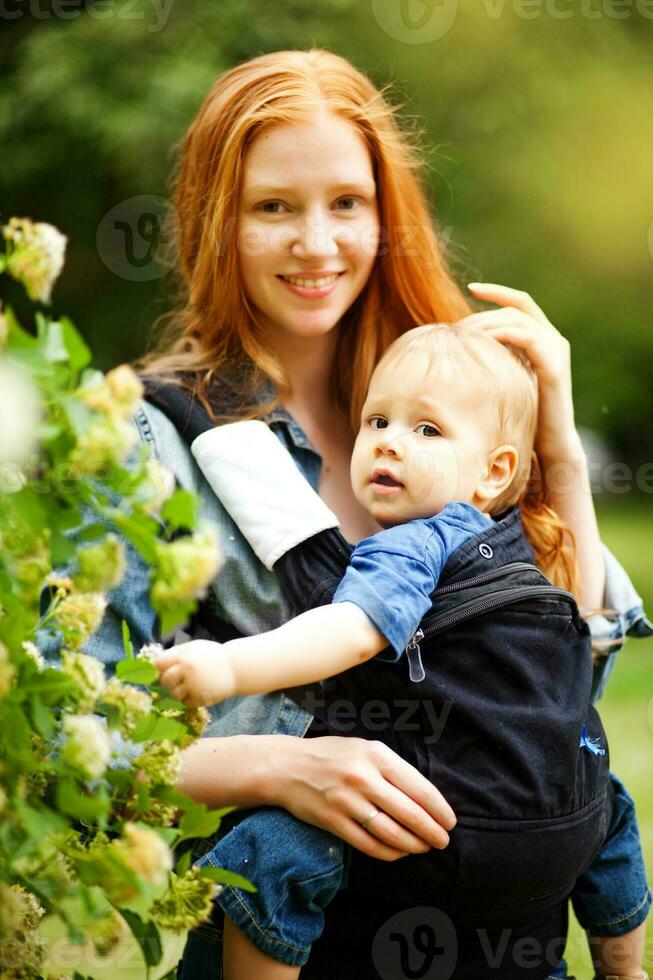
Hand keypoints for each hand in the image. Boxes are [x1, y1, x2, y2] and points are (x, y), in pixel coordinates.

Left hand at [155, 640, 235, 706]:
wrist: (236, 667)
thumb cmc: (212, 656)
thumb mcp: (194, 647)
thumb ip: (176, 654)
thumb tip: (153, 664)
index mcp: (184, 655)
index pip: (159, 663)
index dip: (160, 667)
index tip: (165, 668)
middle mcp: (187, 670)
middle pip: (165, 680)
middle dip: (168, 680)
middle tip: (178, 679)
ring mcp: (194, 685)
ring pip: (174, 694)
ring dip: (178, 691)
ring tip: (188, 685)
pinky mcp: (201, 698)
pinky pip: (185, 702)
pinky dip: (189, 699)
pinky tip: (197, 691)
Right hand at [265, 735, 455, 861]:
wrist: (287, 766)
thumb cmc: (332, 756)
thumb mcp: (365, 748)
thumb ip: (392, 768)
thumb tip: (424, 798)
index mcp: (376, 755)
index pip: (418, 788)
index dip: (439, 809)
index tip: (450, 822)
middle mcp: (363, 777)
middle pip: (409, 813)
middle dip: (432, 832)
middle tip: (443, 841)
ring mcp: (346, 801)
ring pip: (391, 832)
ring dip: (413, 845)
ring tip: (423, 848)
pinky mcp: (333, 821)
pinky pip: (368, 844)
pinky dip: (388, 852)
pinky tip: (398, 853)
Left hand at [461, 283, 582, 465]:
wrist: (549, 444)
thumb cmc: (523, 413)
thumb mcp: (505, 379)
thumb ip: (494, 358)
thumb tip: (458, 347)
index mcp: (542, 338)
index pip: (519, 302)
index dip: (497, 292)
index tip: (471, 288)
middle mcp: (553, 339)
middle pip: (515, 308)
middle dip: (483, 313)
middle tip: (457, 326)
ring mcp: (556, 350)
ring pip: (519, 320)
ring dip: (488, 323)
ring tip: (463, 335)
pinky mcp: (555, 365)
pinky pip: (527, 338)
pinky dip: (503, 335)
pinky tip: (482, 343)